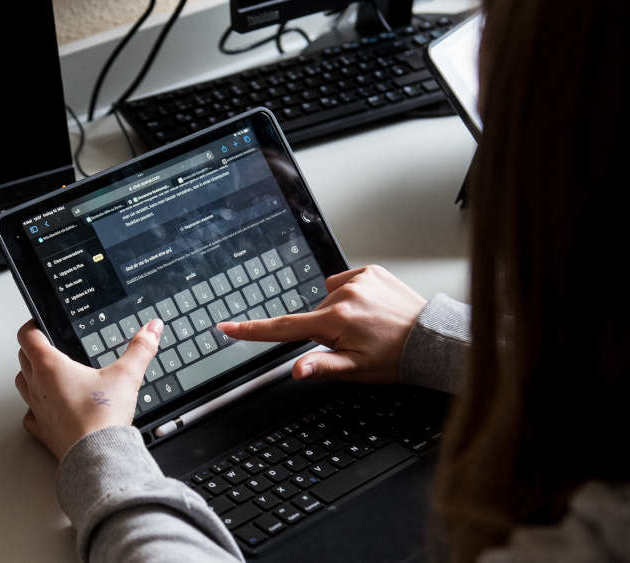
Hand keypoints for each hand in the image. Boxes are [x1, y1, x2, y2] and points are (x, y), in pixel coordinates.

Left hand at [15, 318, 163, 459]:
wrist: (97, 457)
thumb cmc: (103, 418)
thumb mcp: (127, 375)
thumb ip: (140, 348)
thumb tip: (151, 329)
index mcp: (50, 367)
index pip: (28, 336)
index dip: (32, 324)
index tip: (40, 321)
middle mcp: (38, 386)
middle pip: (23, 358)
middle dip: (33, 348)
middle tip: (48, 344)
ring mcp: (37, 410)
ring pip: (22, 384)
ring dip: (29, 374)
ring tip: (45, 372)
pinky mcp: (42, 431)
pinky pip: (30, 415)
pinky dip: (34, 407)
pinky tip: (47, 407)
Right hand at [218, 265, 425, 383]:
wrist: (432, 340)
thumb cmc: (396, 359)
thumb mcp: (356, 370)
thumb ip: (322, 367)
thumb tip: (297, 371)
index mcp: (335, 322)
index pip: (283, 328)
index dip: (251, 330)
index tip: (226, 327)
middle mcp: (344, 295)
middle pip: (312, 315)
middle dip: (323, 329)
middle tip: (353, 343)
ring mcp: (358, 280)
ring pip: (329, 298)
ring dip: (339, 312)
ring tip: (367, 327)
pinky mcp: (370, 271)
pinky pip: (346, 283)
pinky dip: (351, 296)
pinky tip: (370, 310)